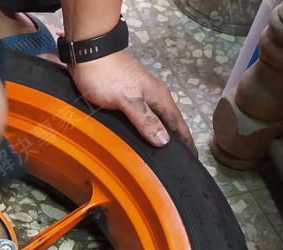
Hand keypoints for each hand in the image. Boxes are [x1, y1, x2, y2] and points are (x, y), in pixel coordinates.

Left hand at [69, 51, 195, 154]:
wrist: (89, 54)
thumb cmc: (108, 75)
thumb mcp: (128, 99)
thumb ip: (146, 119)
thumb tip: (165, 141)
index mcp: (160, 97)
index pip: (179, 124)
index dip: (186, 141)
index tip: (192, 159)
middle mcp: (154, 97)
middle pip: (169, 123)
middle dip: (175, 142)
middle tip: (176, 163)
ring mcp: (141, 97)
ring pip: (155, 120)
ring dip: (159, 136)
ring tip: (160, 155)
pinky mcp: (127, 98)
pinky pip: (141, 119)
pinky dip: (144, 130)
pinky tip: (140, 139)